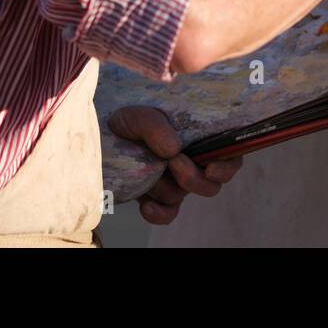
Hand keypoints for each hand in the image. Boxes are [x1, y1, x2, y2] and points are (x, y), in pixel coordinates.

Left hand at [107, 105, 244, 224]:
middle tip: (174, 163)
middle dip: (194, 178)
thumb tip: (174, 149)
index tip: (211, 167)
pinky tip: (146, 205)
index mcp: (197, 135)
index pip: (229, 152)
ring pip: (183, 195)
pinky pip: (167, 213)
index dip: (228, 164)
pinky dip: (159, 213)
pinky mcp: (156, 196)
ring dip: (165, 187)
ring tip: (147, 171)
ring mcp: (174, 180)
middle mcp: (191, 159)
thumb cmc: (124, 119)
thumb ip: (155, 125)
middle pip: (212, 183)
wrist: (99, 137)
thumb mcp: (137, 113)